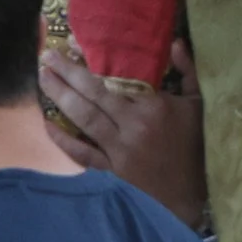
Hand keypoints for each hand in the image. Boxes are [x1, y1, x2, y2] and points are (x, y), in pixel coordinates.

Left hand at [39, 38, 206, 228]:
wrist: (192, 198)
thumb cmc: (195, 148)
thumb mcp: (198, 107)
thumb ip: (188, 72)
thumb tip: (173, 43)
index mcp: (154, 106)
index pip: (116, 77)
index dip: (91, 60)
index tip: (71, 44)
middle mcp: (133, 125)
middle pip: (93, 94)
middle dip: (66, 72)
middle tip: (46, 55)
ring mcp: (120, 149)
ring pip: (84, 118)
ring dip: (60, 96)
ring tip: (42, 77)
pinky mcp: (112, 172)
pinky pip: (83, 153)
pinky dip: (64, 140)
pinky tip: (47, 125)